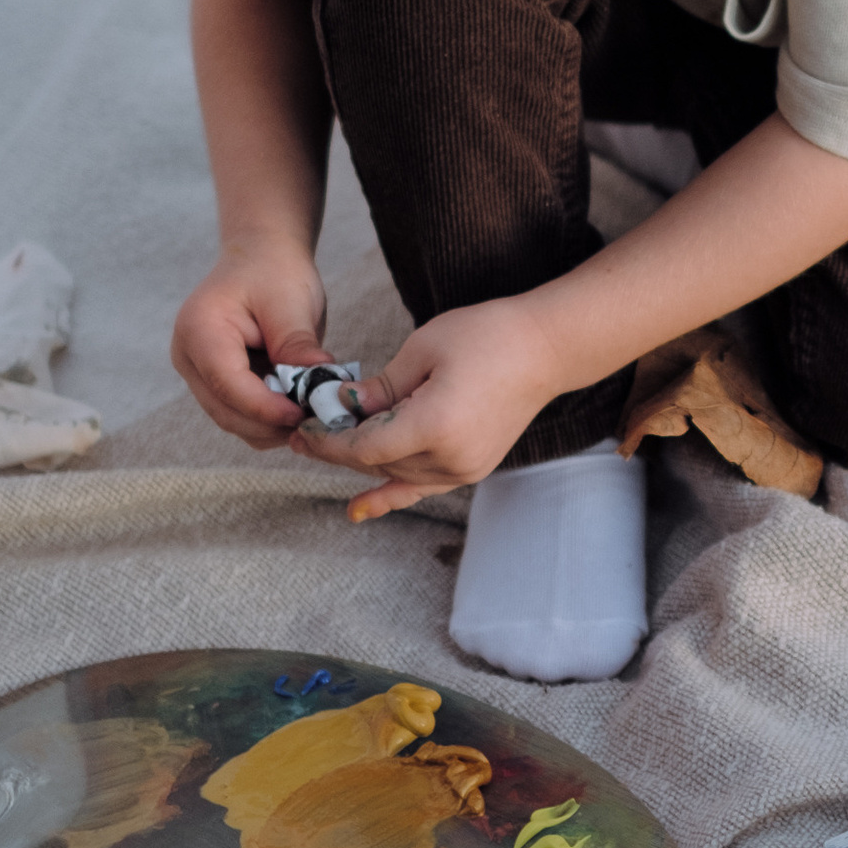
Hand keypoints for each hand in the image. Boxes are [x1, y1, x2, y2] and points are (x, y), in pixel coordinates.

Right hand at [172, 242, 332, 446]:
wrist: (261, 258)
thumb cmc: (273, 272)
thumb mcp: (290, 302)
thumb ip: (298, 346)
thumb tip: (318, 389)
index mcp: (200, 330)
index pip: (227, 383)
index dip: (264, 407)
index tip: (301, 414)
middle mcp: (189, 357)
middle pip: (226, 410)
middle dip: (270, 424)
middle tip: (314, 423)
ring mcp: (199, 374)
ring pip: (233, 419)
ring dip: (271, 427)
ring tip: (311, 417)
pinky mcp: (216, 384)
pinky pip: (240, 414)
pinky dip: (269, 420)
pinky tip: (298, 411)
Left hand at [310, 296, 566, 519]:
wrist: (545, 350)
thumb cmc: (489, 337)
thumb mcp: (423, 349)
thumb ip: (379, 387)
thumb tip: (340, 407)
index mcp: (435, 426)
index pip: (364, 447)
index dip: (328, 442)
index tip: (302, 430)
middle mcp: (450, 458)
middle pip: (376, 463)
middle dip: (337, 449)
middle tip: (304, 433)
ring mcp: (464, 468)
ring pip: (395, 474)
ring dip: (361, 461)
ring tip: (325, 446)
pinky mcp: (472, 468)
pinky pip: (421, 488)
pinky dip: (389, 498)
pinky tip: (358, 511)